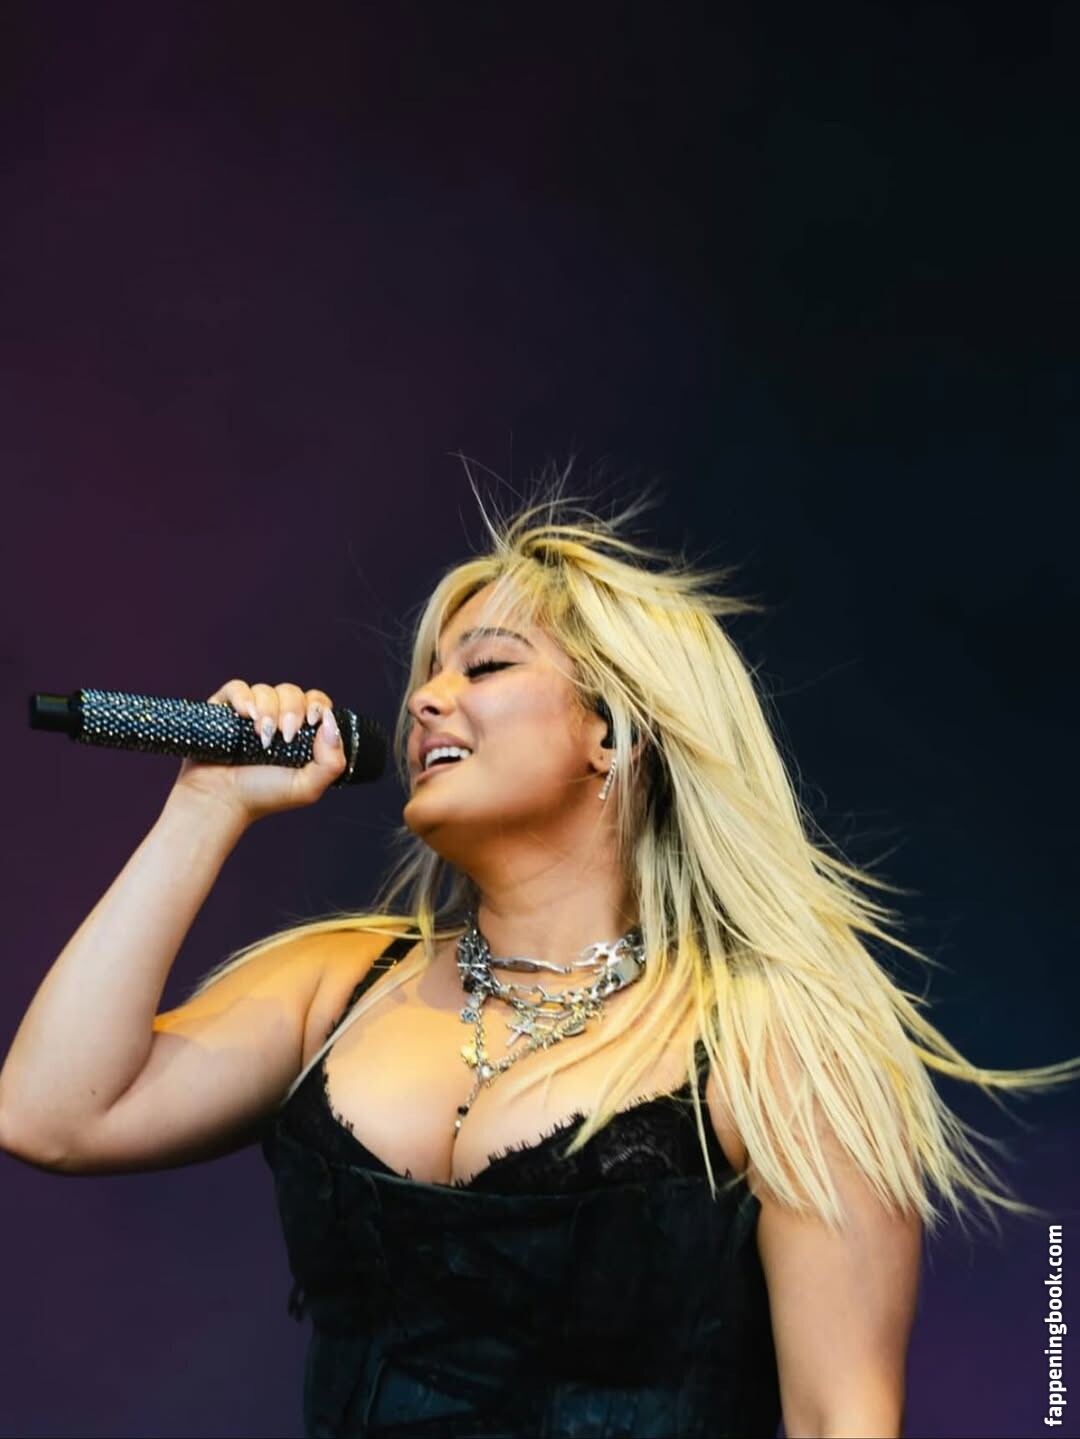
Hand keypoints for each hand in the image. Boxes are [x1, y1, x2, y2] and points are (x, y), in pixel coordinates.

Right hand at [171, 680, 346, 824]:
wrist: (220, 801)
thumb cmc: (261, 797)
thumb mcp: (307, 787)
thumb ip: (332, 761)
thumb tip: (330, 722)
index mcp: (299, 734)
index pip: (316, 702)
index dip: (316, 705)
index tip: (310, 722)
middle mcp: (275, 720)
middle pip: (292, 692)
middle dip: (291, 711)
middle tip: (284, 736)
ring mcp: (249, 714)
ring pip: (266, 690)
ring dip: (268, 709)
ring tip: (260, 735)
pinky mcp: (223, 710)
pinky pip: (236, 688)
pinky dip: (243, 698)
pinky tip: (245, 715)